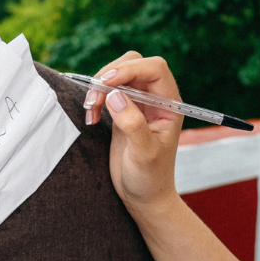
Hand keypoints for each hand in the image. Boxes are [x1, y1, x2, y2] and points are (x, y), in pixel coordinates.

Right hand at [86, 52, 183, 216]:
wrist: (144, 196)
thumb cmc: (151, 179)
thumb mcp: (144, 155)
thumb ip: (133, 124)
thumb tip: (115, 95)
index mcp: (169, 104)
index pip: (154, 69)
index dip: (130, 69)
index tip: (107, 84)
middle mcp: (156, 98)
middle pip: (134, 64)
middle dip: (110, 76)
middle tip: (93, 99)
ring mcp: (139, 103)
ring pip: (118, 74)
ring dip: (99, 86)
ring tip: (90, 110)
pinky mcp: (123, 110)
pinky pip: (108, 90)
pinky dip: (96, 97)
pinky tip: (91, 117)